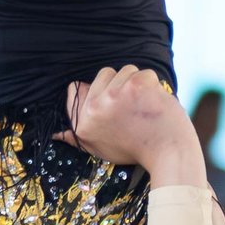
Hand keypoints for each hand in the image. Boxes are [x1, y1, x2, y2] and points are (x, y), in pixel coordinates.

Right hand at [63, 65, 203, 187]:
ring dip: (138, 84)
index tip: (112, 103)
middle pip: (104, 74)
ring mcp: (114, 95)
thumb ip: (78, 137)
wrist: (167, 155)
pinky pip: (145, 73)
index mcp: (83, 123)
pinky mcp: (135, 86)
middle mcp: (94, 108)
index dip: (96, 90)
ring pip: (125, 70)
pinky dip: (154, 86)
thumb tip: (57, 134)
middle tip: (132, 109)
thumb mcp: (99, 149)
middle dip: (120, 86)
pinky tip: (156, 105)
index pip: (76, 88)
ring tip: (144, 107)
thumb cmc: (136, 152)